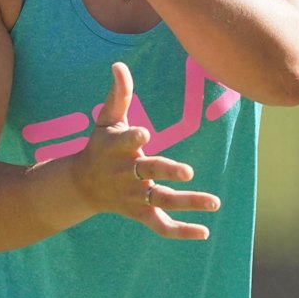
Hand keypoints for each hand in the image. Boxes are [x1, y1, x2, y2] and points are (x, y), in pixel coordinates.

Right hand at [72, 62, 219, 239]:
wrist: (83, 185)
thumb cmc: (100, 145)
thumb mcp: (106, 118)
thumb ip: (119, 93)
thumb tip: (119, 65)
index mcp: (116, 148)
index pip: (126, 142)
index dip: (133, 138)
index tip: (144, 133)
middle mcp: (126, 173)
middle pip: (148, 173)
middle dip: (166, 172)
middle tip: (187, 172)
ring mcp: (134, 196)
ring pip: (161, 201)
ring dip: (188, 203)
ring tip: (215, 202)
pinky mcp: (140, 213)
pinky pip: (161, 226)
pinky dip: (181, 232)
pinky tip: (205, 232)